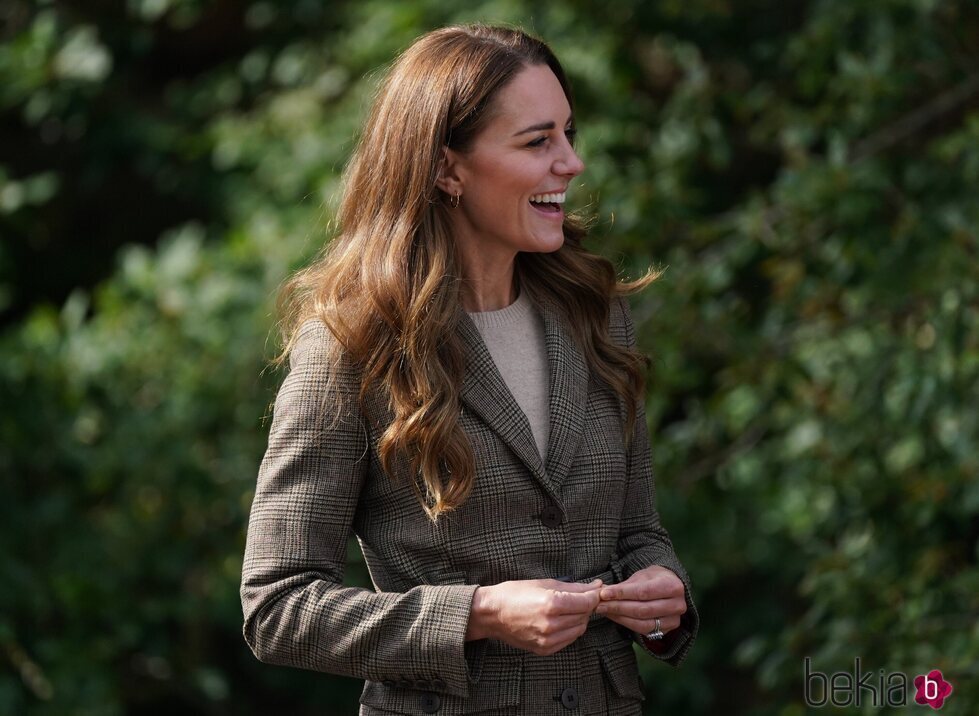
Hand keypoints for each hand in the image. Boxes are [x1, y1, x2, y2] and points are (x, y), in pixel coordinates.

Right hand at [466, 578, 601, 655]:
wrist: (491, 614)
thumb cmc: (514, 593)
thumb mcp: (544, 584)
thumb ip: (573, 587)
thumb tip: (596, 586)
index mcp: (552, 604)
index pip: (587, 602)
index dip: (594, 595)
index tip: (595, 590)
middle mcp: (551, 624)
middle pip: (585, 615)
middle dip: (586, 605)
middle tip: (579, 597)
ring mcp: (548, 640)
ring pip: (579, 629)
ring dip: (579, 618)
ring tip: (567, 608)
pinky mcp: (544, 649)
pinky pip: (568, 639)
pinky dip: (570, 629)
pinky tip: (560, 620)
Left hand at [595, 565, 685, 636]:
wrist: (669, 588)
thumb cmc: (653, 579)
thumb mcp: (641, 576)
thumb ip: (625, 586)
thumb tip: (602, 592)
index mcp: (673, 586)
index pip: (643, 592)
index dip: (622, 594)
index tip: (603, 593)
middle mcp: (677, 605)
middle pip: (642, 609)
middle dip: (617, 607)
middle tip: (599, 604)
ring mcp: (674, 620)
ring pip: (642, 623)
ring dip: (620, 617)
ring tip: (603, 610)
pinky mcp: (667, 630)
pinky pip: (644, 630)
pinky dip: (626, 624)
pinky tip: (614, 617)